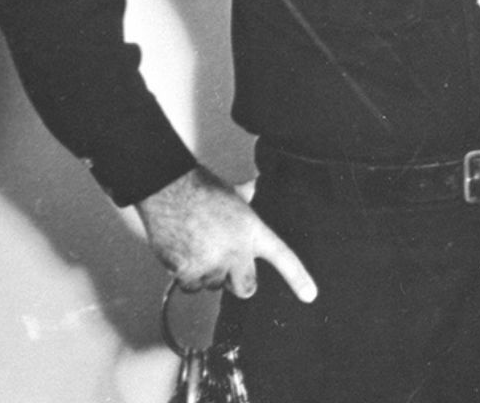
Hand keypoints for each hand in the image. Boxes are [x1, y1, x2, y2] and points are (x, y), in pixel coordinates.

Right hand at [134, 167, 316, 302]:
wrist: (169, 190)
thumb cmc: (200, 189)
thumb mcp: (234, 193)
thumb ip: (248, 197)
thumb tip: (255, 184)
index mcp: (253, 232)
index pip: (282, 257)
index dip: (298, 278)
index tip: (309, 295)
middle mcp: (236, 251)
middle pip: (245, 288)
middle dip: (237, 282)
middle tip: (225, 265)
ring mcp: (212, 264)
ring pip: (212, 286)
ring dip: (206, 275)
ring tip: (197, 246)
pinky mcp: (187, 271)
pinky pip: (189, 286)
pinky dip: (185, 276)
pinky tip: (183, 253)